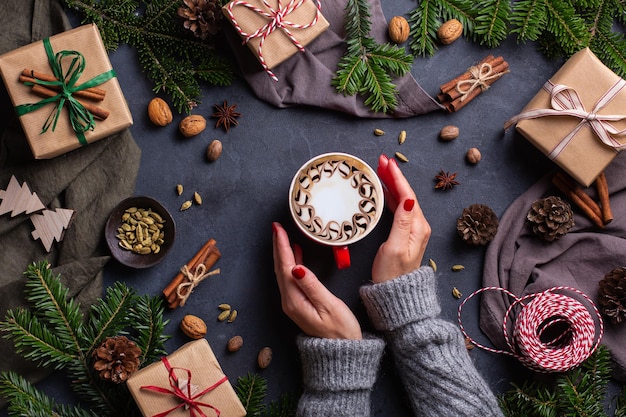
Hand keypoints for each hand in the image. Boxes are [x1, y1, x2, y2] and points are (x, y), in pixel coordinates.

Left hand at [272, 222, 361, 339]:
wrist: (341, 353)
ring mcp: (293, 303)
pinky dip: (292, 264)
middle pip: (281, 268)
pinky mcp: (299, 304)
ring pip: (284, 273)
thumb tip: (297, 267)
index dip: (282, 246)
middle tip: (277, 227)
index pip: (286, 266)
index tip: (278, 229)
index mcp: (294, 300)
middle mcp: (289, 301)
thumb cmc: (340, 330)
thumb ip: (312, 285)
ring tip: (284, 236)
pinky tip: (297, 256)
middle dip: (279, 246)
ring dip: (284, 254)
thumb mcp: (328, 305)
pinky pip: (291, 279)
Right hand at [372, 155, 430, 282]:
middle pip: (406, 194)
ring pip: (402, 200)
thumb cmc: (392, 275)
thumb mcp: (395, 248)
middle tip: (381, 161)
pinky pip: (399, 209)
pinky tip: (384, 192)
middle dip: (394, 176)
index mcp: (417, 226)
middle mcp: (418, 226)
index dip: (396, 177)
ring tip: (380, 171)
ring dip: (392, 184)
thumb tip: (407, 199)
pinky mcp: (405, 235)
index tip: (386, 162)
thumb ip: (401, 223)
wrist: (396, 296)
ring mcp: (412, 230)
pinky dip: (391, 197)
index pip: (407, 194)